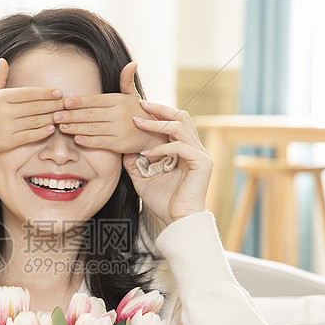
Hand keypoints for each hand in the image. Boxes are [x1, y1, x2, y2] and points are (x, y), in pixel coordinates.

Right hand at [0, 59, 64, 180]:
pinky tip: (52, 128)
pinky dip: (42, 132)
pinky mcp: (9, 141)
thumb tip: (3, 60)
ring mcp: (7, 126)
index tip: (59, 92)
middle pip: (35, 106)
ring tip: (62, 115)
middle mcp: (5, 111)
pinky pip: (30, 135)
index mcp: (1, 97)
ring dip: (51, 118)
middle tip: (66, 104)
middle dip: (53, 105)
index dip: (46, 92)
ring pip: (35, 121)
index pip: (29, 93)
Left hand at [53, 62, 167, 154]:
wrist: (153, 135)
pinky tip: (76, 139)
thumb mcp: (133, 95)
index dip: (79, 101)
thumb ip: (126, 80)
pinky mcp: (119, 144)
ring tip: (61, 127)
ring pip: (92, 128)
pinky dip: (87, 141)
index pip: (95, 100)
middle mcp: (118, 114)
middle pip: (90, 114)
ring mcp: (119, 130)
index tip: (65, 102)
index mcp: (119, 100)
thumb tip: (132, 63)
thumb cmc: (137, 113)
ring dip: (75, 128)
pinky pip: (100, 142)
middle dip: (71, 115)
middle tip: (55, 115)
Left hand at [123, 101, 212, 224]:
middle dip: (160, 108)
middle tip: (140, 104)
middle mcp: (195, 148)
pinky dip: (163, 147)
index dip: (157, 113)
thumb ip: (135, 162)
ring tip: (138, 123)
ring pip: (181, 127)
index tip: (136, 107)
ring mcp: (201, 154)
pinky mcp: (203, 163)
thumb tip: (121, 147)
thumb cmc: (163, 202)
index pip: (173, 122)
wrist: (177, 221)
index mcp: (184, 149)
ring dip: (158, 123)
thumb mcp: (143, 178)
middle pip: (181, 117)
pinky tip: (147, 153)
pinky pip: (181, 147)